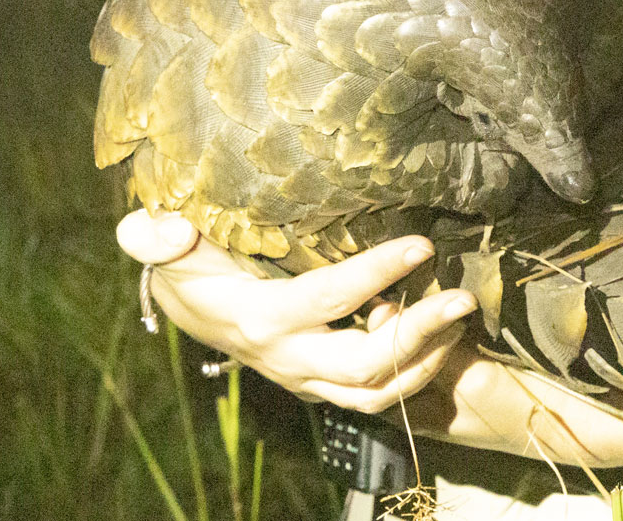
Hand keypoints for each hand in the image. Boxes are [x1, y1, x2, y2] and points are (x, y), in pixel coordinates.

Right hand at [117, 210, 622, 467]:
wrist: (191, 313)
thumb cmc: (190, 267)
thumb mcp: (170, 247)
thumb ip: (160, 236)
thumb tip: (159, 227)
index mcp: (261, 320)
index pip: (327, 299)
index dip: (375, 274)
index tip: (421, 244)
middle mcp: (290, 359)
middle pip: (365, 364)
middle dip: (419, 334)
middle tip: (463, 299)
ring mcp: (309, 378)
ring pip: (377, 391)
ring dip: (426, 359)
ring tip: (460, 316)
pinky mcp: (324, 383)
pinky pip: (376, 396)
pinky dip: (413, 373)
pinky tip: (439, 334)